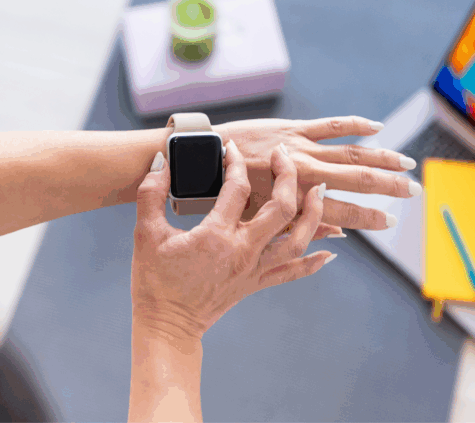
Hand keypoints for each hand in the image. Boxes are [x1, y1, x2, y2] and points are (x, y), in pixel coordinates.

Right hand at [131, 141, 333, 340]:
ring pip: (298, 240)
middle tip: (285, 156)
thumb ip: (151, 193)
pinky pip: (292, 272)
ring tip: (319, 191)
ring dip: (313, 214)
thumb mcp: (145, 232)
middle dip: (288, 177)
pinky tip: (329, 251)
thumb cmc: (154, 281)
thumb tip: (160, 163)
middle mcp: (242, 251)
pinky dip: (313, 262)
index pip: (237, 188)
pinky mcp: (255, 284)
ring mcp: (253, 269)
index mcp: (216, 236)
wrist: (166, 325)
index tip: (232, 149)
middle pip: (281, 209)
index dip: (236, 163)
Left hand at [215, 116, 419, 229]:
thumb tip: (338, 236)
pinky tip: (377, 127)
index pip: (342, 212)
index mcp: (293, 201)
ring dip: (382, 158)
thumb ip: (299, 228)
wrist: (200, 159)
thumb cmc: (224, 197)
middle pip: (356, 180)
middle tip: (413, 192)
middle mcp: (302, 173)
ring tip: (406, 164)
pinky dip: (355, 125)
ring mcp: (300, 148)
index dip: (369, 218)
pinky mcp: (292, 128)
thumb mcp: (258, 221)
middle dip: (388, 187)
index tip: (391, 222)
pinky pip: (331, 125)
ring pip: (351, 152)